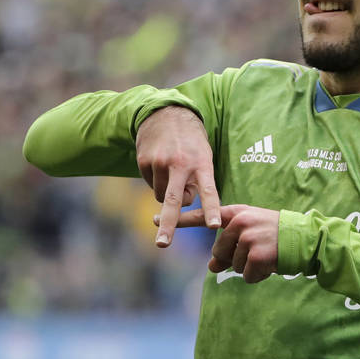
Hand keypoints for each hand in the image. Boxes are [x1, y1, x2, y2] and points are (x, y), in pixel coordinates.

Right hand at [136, 106, 221, 246]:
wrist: (164, 114)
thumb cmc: (191, 141)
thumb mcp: (203, 155)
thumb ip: (198, 181)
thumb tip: (184, 204)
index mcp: (201, 162)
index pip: (209, 190)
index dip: (212, 209)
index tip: (215, 226)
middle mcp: (180, 163)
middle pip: (174, 200)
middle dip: (169, 224)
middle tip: (163, 244)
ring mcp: (160, 162)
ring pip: (162, 196)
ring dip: (168, 195)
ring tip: (174, 175)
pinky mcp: (144, 162)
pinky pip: (151, 185)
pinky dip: (157, 182)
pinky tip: (161, 166)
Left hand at [160, 204, 279, 283]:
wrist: (306, 238)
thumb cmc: (276, 234)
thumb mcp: (250, 231)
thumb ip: (229, 244)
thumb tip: (211, 266)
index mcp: (236, 213)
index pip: (203, 217)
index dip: (180, 221)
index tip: (155, 220)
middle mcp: (239, 222)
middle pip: (219, 252)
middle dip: (235, 258)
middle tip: (257, 250)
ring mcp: (248, 238)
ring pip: (233, 266)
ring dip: (249, 267)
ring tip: (267, 254)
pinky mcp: (258, 254)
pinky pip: (247, 275)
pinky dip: (258, 275)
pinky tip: (271, 264)